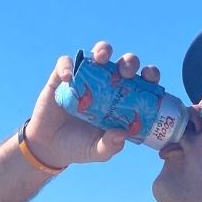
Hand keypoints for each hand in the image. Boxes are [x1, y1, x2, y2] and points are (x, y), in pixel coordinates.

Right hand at [26, 41, 161, 167]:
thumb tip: (122, 135)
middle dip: (129, 62)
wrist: (50, 147)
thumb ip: (110, 146)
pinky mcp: (62, 78)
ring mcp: (85, 78)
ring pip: (98, 54)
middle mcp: (106, 85)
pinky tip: (67, 78)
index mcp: (122, 102)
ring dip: (103, 50)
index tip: (150, 77)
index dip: (150, 76)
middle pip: (124, 65)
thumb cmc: (79, 146)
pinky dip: (67, 66)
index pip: (142, 84)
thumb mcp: (97, 151)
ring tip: (101, 58)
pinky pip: (65, 63)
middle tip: (126, 72)